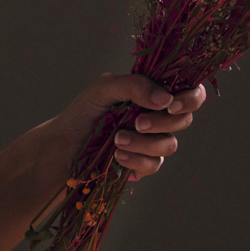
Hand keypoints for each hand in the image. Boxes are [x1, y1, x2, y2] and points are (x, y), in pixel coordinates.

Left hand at [57, 72, 207, 181]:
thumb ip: (135, 85)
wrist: (59, 150)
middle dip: (163, 122)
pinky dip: (137, 160)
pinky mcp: (142, 165)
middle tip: (138, 122)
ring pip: (170, 144)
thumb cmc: (81, 114)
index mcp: (153, 93)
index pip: (190, 91)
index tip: (171, 104)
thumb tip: (166, 99)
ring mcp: (151, 142)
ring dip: (145, 143)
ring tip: (117, 140)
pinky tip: (117, 156)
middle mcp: (157, 116)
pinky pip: (154, 164)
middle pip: (184, 119)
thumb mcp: (103, 89)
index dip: (191, 98)